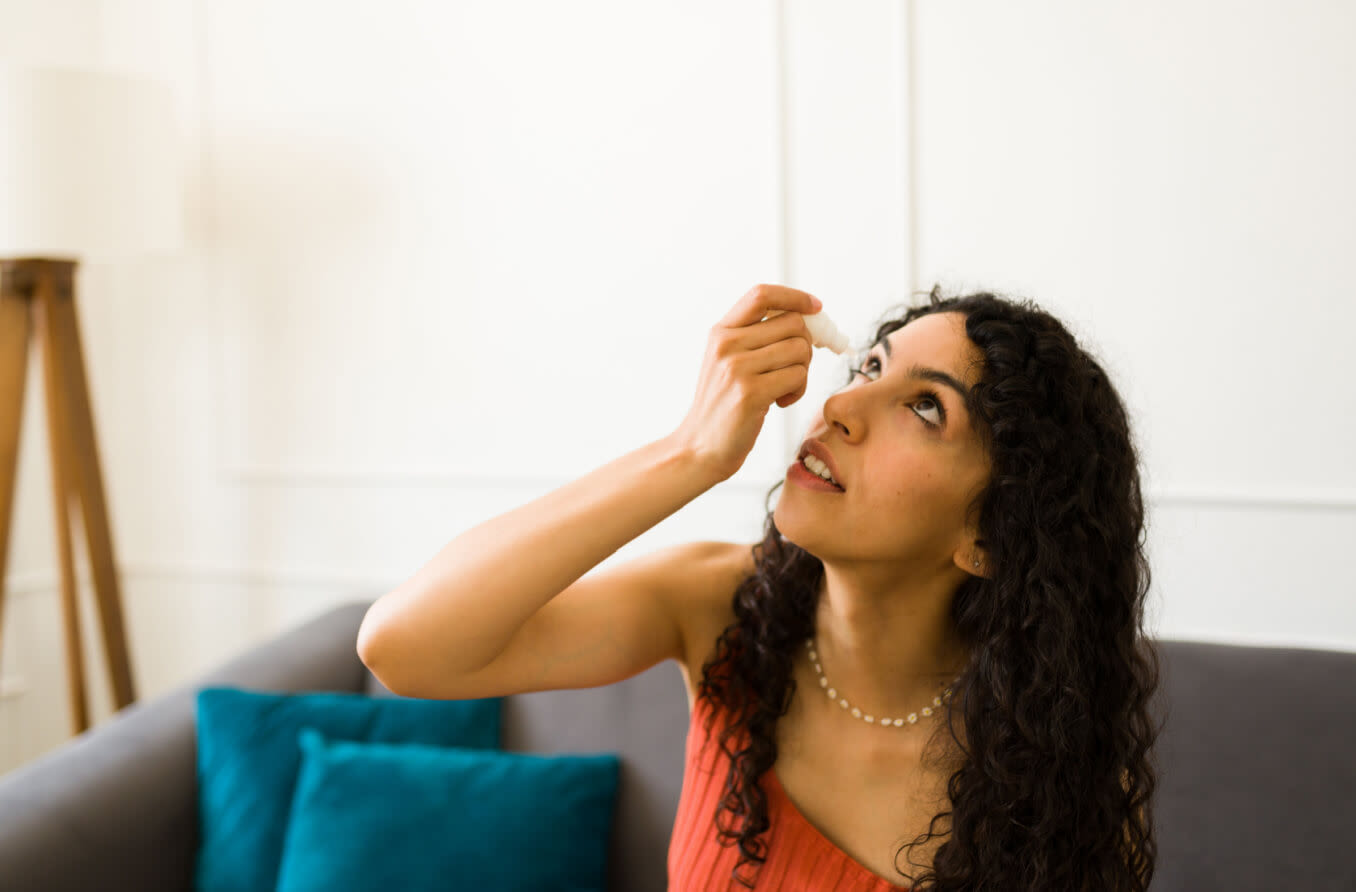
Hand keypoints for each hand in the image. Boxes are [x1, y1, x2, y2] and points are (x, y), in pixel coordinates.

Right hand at [670, 284, 820, 480]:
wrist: (699, 448)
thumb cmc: (723, 406)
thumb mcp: (728, 362)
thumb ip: (756, 338)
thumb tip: (807, 318)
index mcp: (720, 331)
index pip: (762, 294)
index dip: (795, 297)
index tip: (816, 307)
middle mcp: (726, 344)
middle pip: (793, 323)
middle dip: (806, 345)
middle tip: (795, 368)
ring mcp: (736, 368)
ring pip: (800, 350)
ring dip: (803, 372)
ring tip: (784, 389)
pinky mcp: (750, 393)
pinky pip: (798, 376)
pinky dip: (799, 390)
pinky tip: (781, 402)